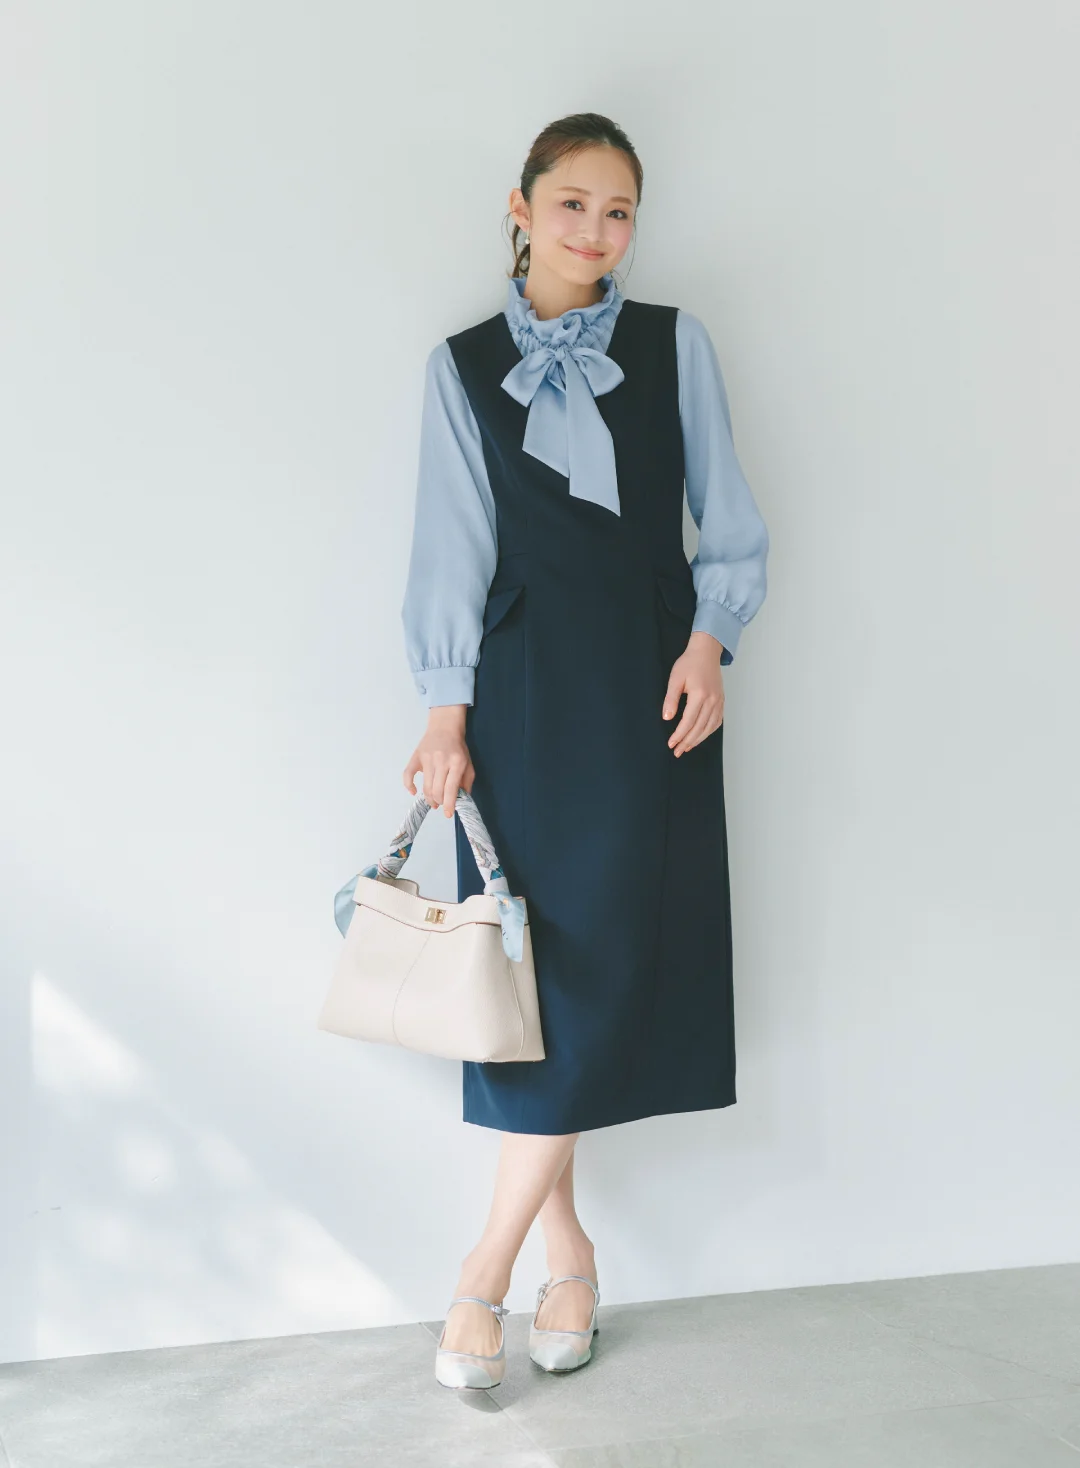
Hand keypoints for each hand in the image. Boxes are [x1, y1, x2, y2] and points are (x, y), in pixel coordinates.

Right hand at [403, 706, 474, 816]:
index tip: (448, 814)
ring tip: (434, 802)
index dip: (449, 805)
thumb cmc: (458, 748)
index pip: (451, 789)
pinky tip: (414, 792)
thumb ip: (466, 782)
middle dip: (439, 802)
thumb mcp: (469, 764)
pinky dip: (409, 786)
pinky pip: (407, 774)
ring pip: (425, 786)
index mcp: (456, 763)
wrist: (445, 727)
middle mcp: (441, 761)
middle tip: (441, 805)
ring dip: (429, 798)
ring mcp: (427, 759)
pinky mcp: (416, 757)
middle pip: (437, 790)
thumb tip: (460, 800)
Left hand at [662, 632, 724, 755]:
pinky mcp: (721, 701)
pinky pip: (717, 722)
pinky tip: (700, 736)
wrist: (706, 652)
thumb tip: (667, 718)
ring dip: (698, 740)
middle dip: (687, 742)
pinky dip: (708, 732)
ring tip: (687, 747)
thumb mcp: (675, 678)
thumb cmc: (689, 663)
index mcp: (700, 694)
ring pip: (709, 727)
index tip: (671, 743)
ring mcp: (719, 702)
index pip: (688, 721)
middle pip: (699, 728)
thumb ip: (671, 699)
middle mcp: (712, 700)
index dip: (679, 735)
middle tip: (677, 751)